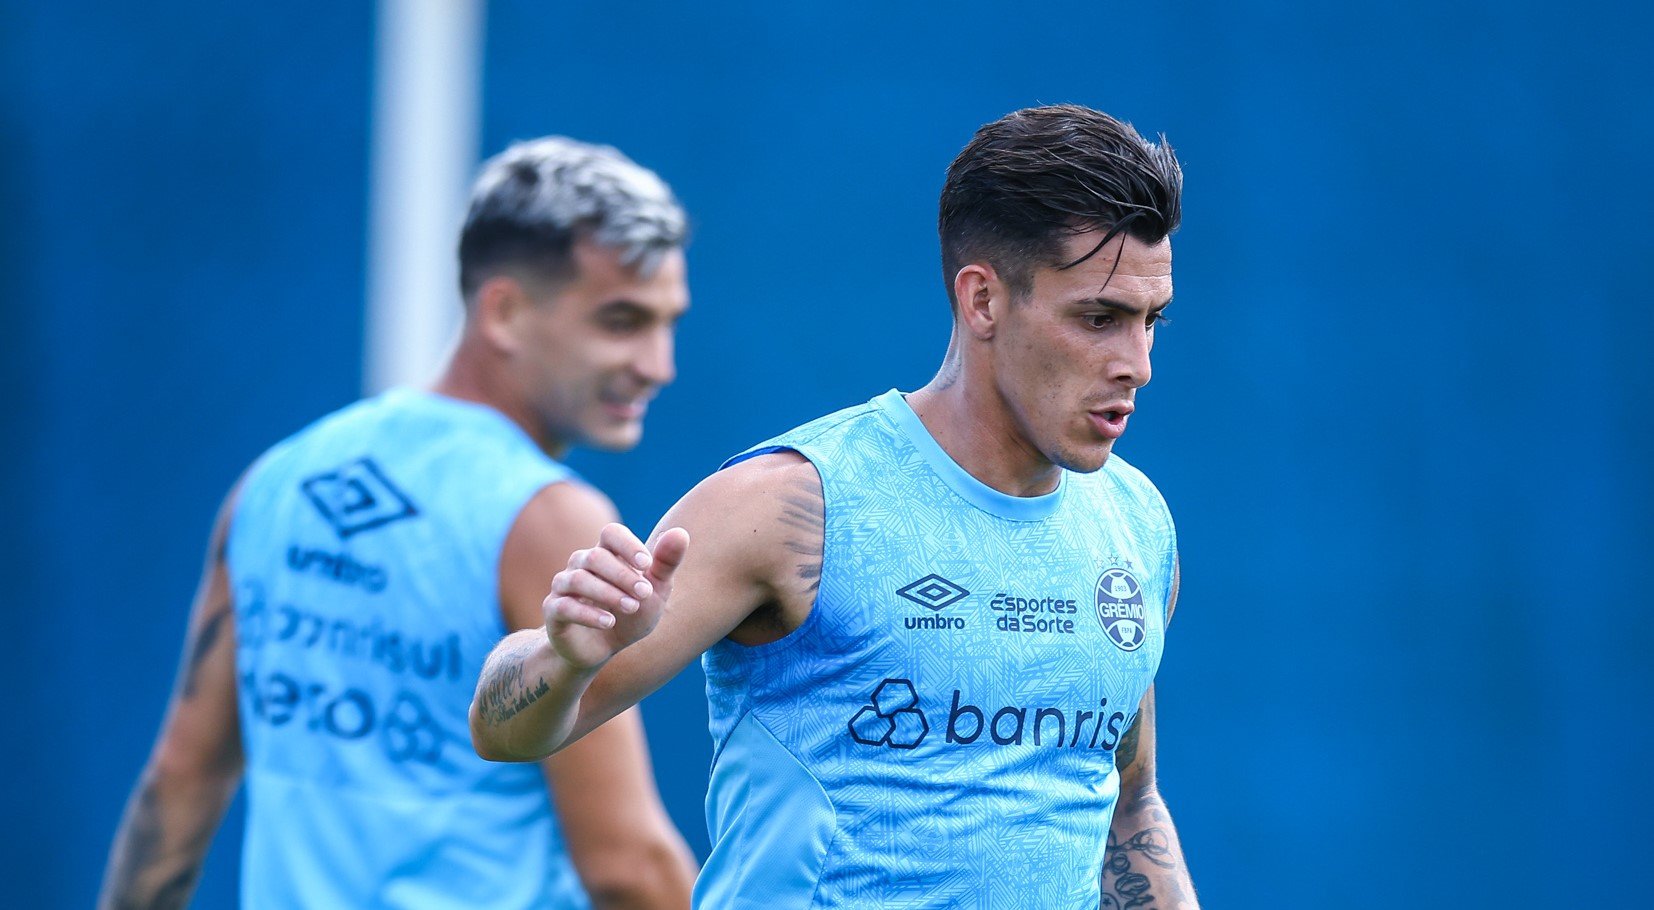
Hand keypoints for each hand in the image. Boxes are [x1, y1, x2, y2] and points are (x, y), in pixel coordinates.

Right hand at [543, 523, 688, 670]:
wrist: (603, 649)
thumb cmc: (631, 613)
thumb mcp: (655, 591)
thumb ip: (666, 563)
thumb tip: (681, 532)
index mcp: (605, 553)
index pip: (611, 533)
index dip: (628, 545)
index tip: (646, 564)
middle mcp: (580, 564)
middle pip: (596, 557)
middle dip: (623, 575)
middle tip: (645, 593)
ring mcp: (563, 586)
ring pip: (578, 579)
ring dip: (608, 593)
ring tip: (631, 607)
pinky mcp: (553, 610)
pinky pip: (564, 606)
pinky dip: (588, 614)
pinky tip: (609, 622)